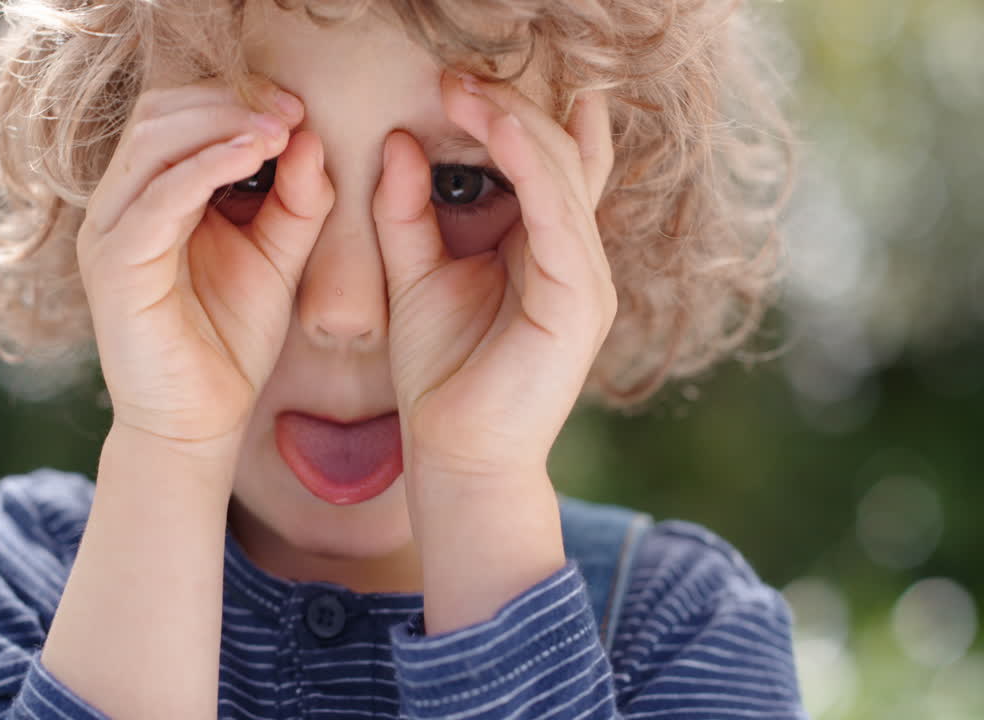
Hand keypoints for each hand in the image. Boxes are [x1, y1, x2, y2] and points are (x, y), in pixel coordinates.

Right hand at [77, 78, 333, 458]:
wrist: (197, 421)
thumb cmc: (230, 339)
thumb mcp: (277, 254)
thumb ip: (296, 199)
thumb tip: (309, 134)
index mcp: (149, 195)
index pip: (177, 113)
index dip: (235, 97)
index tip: (296, 107)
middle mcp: (118, 205)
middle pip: (159, 113)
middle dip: (229, 101)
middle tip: (290, 110)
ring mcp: (109, 233)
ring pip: (153, 142)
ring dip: (221, 123)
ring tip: (279, 128)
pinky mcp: (116, 266)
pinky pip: (159, 197)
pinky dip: (207, 166)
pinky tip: (254, 155)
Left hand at [373, 70, 616, 481]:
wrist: (454, 454)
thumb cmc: (440, 372)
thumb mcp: (415, 273)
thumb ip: (406, 210)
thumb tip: (397, 139)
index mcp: (544, 247)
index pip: (544, 162)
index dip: (510, 114)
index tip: (456, 78)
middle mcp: (574, 255)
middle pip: (558, 155)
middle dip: (510, 105)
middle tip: (456, 72)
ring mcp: (585, 276)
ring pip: (562, 173)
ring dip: (515, 122)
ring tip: (464, 85)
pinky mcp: (580, 299)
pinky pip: (558, 213)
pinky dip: (530, 164)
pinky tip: (496, 125)